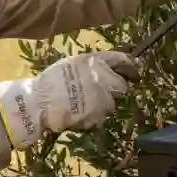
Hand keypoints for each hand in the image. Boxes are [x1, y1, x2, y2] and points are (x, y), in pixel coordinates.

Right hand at [0, 50, 141, 149]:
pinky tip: (80, 114)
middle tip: (102, 93)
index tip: (136, 69)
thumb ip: (91, 65)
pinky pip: (102, 116)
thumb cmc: (51, 81)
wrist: (40, 104)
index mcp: (96, 62)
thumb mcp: (71, 63)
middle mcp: (104, 78)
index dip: (131, 65)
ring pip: (112, 103)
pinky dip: (95, 116)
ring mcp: (104, 98)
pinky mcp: (100, 116)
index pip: (123, 60)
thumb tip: (107, 68)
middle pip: (123, 86)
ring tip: (84, 105)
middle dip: (116, 89)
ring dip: (104, 104)